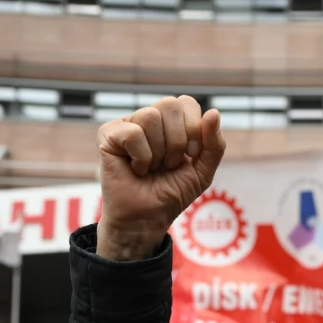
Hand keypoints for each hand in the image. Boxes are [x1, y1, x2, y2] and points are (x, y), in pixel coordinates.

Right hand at [96, 96, 226, 261]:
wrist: (146, 219)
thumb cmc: (170, 194)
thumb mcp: (202, 172)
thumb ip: (215, 144)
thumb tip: (214, 112)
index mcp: (171, 121)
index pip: (186, 103)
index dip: (193, 130)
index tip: (189, 156)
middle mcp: (148, 118)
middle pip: (169, 104)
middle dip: (177, 142)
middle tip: (169, 164)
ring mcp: (127, 124)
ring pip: (150, 117)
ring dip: (158, 153)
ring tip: (150, 168)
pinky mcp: (108, 134)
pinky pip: (133, 133)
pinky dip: (141, 157)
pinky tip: (135, 169)